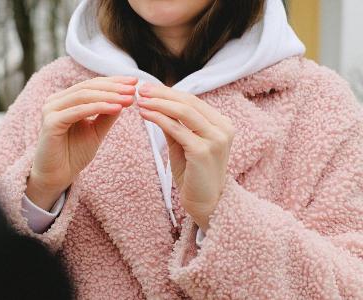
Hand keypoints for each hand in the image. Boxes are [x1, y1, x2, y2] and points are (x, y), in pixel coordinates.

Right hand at [26, 76, 137, 209]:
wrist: (58, 176)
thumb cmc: (74, 154)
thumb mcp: (96, 131)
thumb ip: (107, 114)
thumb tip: (125, 97)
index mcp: (65, 100)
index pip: (92, 85)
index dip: (114, 81)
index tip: (135, 82)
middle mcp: (55, 101)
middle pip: (88, 87)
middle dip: (114, 87)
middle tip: (134, 88)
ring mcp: (51, 110)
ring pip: (84, 96)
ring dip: (109, 96)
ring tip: (129, 98)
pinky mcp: (51, 123)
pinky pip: (78, 111)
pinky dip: (98, 108)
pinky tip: (116, 108)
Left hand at [137, 83, 234, 231]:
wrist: (205, 202)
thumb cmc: (192, 174)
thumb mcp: (183, 144)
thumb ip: (174, 124)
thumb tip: (155, 103)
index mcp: (221, 124)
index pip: (192, 100)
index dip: (169, 92)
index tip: (148, 88)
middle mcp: (223, 128)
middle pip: (188, 102)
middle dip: (162, 94)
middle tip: (141, 89)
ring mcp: (215, 139)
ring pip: (183, 112)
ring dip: (159, 103)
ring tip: (140, 100)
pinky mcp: (203, 151)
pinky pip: (177, 129)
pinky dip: (158, 118)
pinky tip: (144, 114)